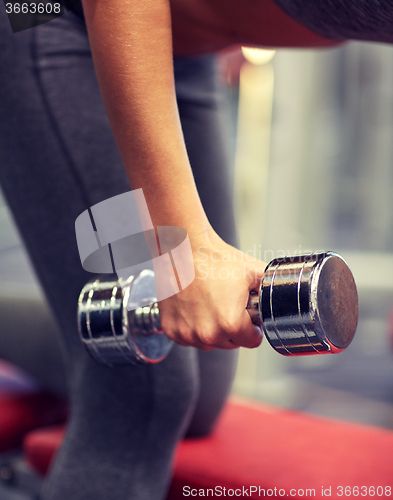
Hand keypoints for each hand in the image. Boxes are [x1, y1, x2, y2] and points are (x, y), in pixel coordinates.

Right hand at [158, 229, 265, 349]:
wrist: (183, 250)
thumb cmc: (214, 259)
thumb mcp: (253, 272)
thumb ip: (271, 288)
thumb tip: (286, 294)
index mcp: (230, 324)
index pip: (251, 341)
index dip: (253, 327)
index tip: (247, 316)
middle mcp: (207, 334)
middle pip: (230, 344)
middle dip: (233, 328)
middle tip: (228, 304)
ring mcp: (186, 334)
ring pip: (209, 343)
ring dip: (212, 330)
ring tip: (211, 304)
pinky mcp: (171, 329)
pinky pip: (188, 338)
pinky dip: (192, 327)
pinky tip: (195, 308)